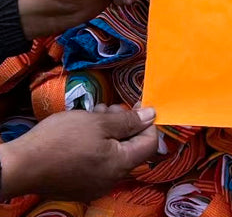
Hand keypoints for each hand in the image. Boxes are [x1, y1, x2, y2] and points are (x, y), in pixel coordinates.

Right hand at [0, 105, 156, 200]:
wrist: (21, 165)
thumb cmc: (62, 140)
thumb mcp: (98, 122)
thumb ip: (129, 121)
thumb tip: (152, 115)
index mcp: (120, 165)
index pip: (149, 143)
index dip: (147, 122)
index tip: (136, 105)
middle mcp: (111, 180)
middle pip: (131, 147)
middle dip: (124, 123)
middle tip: (108, 108)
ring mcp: (94, 185)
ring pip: (113, 152)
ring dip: (109, 130)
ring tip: (93, 115)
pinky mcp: (79, 185)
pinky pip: (98, 162)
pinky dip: (97, 144)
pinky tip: (83, 131)